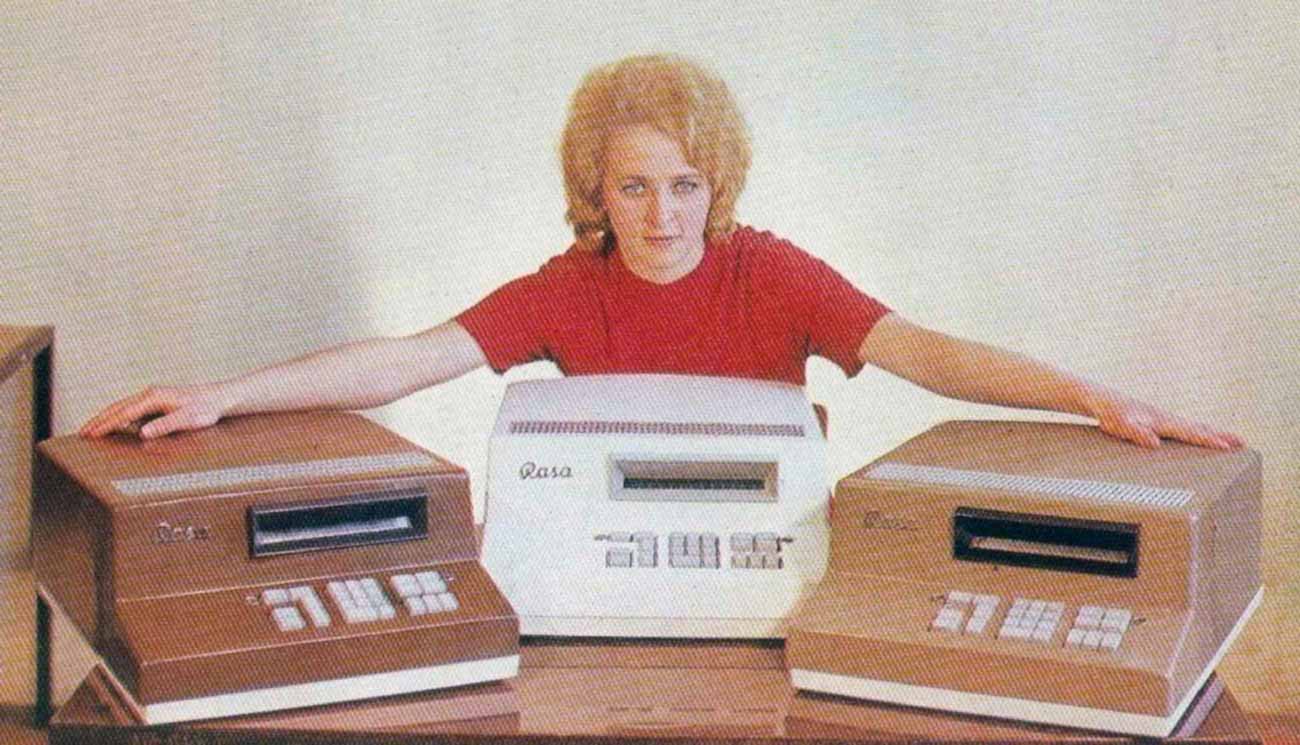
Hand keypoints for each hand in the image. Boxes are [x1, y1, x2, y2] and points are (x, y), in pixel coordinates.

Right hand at [79, 383, 230, 439]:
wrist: (219, 397)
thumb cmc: (205, 409)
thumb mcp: (187, 419)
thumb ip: (165, 425)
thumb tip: (143, 432)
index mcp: (153, 397)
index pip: (123, 413)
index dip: (105, 425)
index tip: (91, 434)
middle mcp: (150, 393)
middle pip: (117, 407)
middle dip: (99, 420)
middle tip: (82, 433)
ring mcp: (153, 395)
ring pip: (123, 406)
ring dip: (106, 417)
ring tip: (92, 429)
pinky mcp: (157, 400)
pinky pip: (132, 408)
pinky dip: (118, 415)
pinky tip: (116, 423)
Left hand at [1083, 386, 1243, 449]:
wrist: (1096, 398)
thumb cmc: (1107, 412)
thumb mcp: (1117, 424)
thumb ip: (1135, 433)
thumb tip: (1154, 443)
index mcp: (1160, 420)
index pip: (1189, 432)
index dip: (1208, 441)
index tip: (1227, 448)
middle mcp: (1164, 417)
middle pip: (1197, 428)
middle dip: (1219, 436)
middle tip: (1242, 443)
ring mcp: (1161, 417)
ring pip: (1192, 426)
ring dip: (1211, 433)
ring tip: (1229, 440)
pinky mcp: (1155, 419)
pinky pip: (1182, 427)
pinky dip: (1196, 431)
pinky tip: (1197, 434)